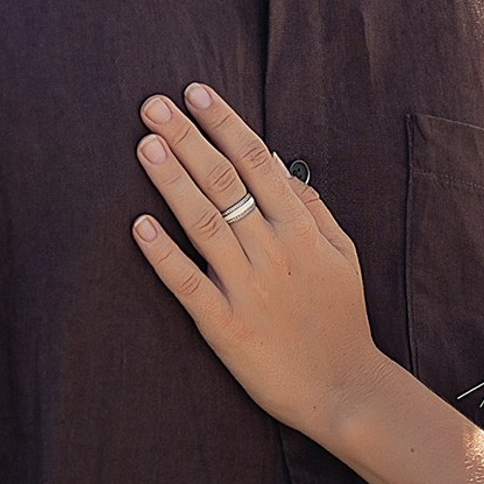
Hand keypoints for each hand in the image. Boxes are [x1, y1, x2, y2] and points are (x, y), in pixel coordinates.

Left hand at [132, 85, 383, 441]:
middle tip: (153, 106)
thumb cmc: (341, 319)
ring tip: (146, 146)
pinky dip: (163, 253)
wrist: (344, 390)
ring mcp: (248, 288)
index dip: (224, 123)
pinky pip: (188, 283)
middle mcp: (274, 251)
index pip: (258, 161)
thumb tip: (281, 165)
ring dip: (173, 181)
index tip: (195, 93)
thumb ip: (314, 208)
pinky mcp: (226, 326)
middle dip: (188, 138)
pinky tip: (139, 225)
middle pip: (226, 182)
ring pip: (205, 223)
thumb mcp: (343, 254)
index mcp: (302, 229)